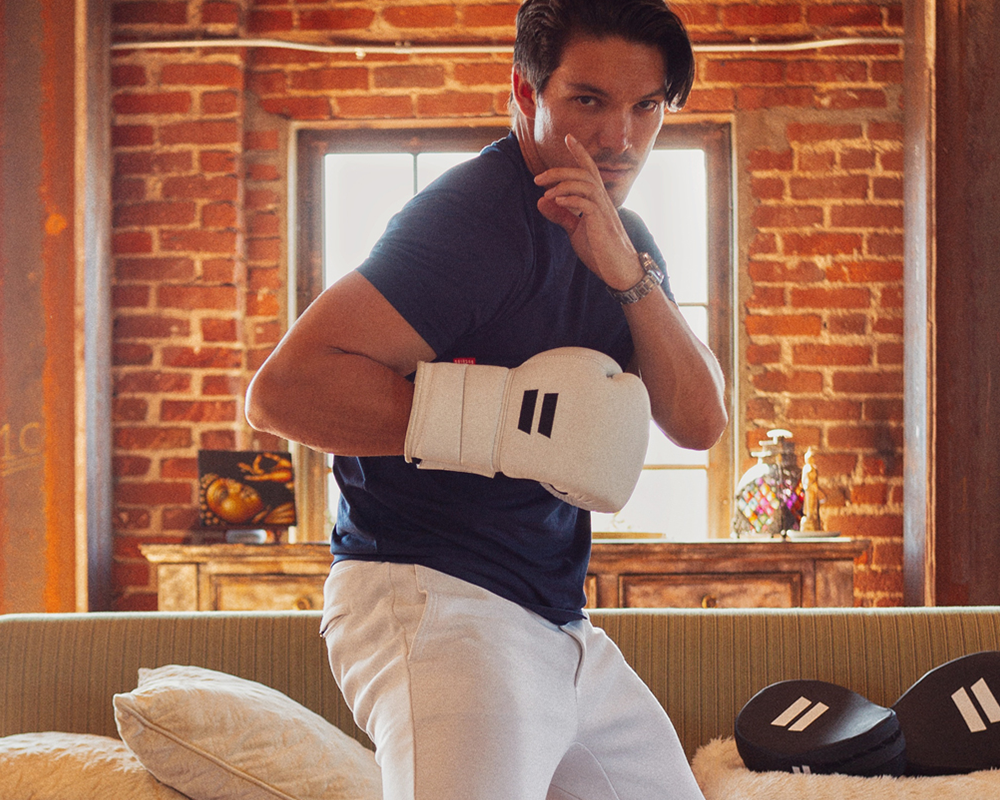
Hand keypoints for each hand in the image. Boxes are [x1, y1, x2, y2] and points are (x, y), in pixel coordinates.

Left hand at [533, 134, 643, 289]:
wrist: (619, 270)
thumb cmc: (600, 250)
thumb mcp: (576, 231)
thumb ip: (561, 215)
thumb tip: (541, 201)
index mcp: (597, 200)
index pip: (589, 170)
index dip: (580, 152)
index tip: (569, 137)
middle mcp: (603, 200)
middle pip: (584, 173)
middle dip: (559, 171)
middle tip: (537, 178)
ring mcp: (604, 211)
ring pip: (586, 184)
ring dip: (563, 185)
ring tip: (545, 194)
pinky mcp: (602, 223)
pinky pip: (587, 204)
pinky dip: (571, 199)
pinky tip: (557, 202)